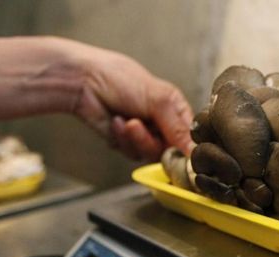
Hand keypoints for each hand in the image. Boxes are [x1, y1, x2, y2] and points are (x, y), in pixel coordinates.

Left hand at [72, 48, 193, 160]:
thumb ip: (178, 128)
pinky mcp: (126, 143)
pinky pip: (132, 153)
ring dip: (134, 139)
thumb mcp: (159, 100)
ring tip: (124, 120)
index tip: (178, 151)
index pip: (191, 136)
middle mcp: (162, 123)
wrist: (85, 83)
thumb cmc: (121, 79)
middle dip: (150, 140)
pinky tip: (114, 122)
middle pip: (169, 150)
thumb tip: (193, 151)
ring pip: (150, 154)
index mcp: (175, 108)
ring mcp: (145, 134)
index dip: (185, 146)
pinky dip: (121, 139)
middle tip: (136, 125)